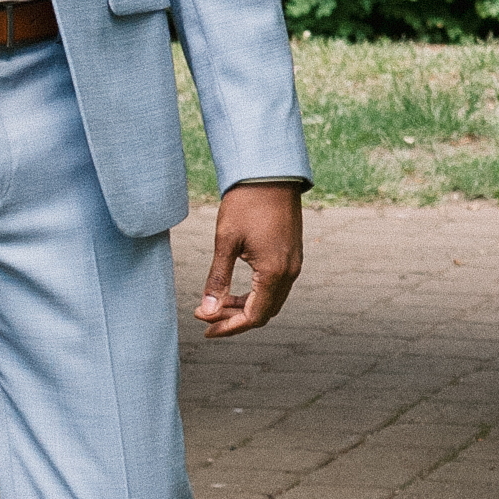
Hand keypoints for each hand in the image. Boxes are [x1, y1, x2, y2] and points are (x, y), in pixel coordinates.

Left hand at [194, 178, 304, 338]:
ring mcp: (294, 263)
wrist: (271, 173)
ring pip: (271, 300)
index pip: (253, 316)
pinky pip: (276, 286)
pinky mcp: (292, 254)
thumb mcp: (226, 241)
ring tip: (216, 304)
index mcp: (273, 273)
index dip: (228, 326)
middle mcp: (289, 272)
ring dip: (245, 307)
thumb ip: (218, 279)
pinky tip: (235, 289)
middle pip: (263, 313)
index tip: (204, 326)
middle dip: (234, 318)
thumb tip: (206, 309)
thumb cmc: (246, 203)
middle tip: (206, 316)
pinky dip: (256, 294)